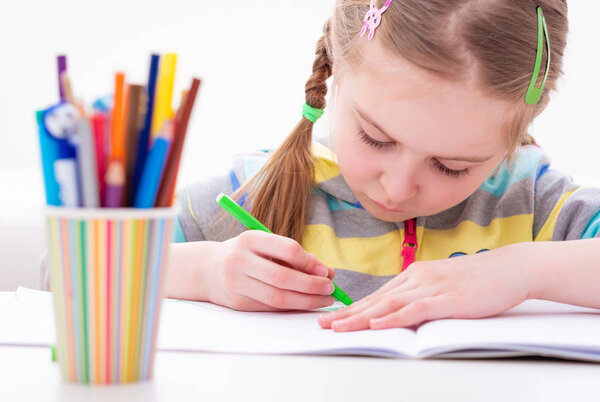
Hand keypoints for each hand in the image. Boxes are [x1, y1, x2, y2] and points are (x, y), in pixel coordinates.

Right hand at [206, 230, 335, 310]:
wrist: (209, 269)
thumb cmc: (247, 254)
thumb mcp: (266, 246)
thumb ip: (295, 256)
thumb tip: (327, 272)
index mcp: (250, 239)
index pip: (287, 249)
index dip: (309, 262)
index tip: (324, 271)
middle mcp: (240, 260)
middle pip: (283, 277)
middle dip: (312, 285)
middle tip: (330, 289)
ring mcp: (237, 283)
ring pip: (278, 298)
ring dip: (306, 301)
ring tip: (324, 299)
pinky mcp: (238, 302)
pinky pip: (271, 307)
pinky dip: (292, 307)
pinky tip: (306, 304)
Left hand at [318, 243, 530, 330]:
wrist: (510, 268)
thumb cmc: (478, 279)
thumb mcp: (443, 286)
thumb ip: (422, 297)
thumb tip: (403, 313)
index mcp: (414, 276)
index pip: (377, 295)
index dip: (353, 307)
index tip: (333, 317)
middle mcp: (417, 278)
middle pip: (376, 299)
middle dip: (347, 313)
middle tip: (323, 324)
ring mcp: (431, 287)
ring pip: (388, 304)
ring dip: (361, 317)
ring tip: (338, 327)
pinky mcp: (447, 299)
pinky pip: (414, 309)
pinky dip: (393, 317)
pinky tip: (376, 323)